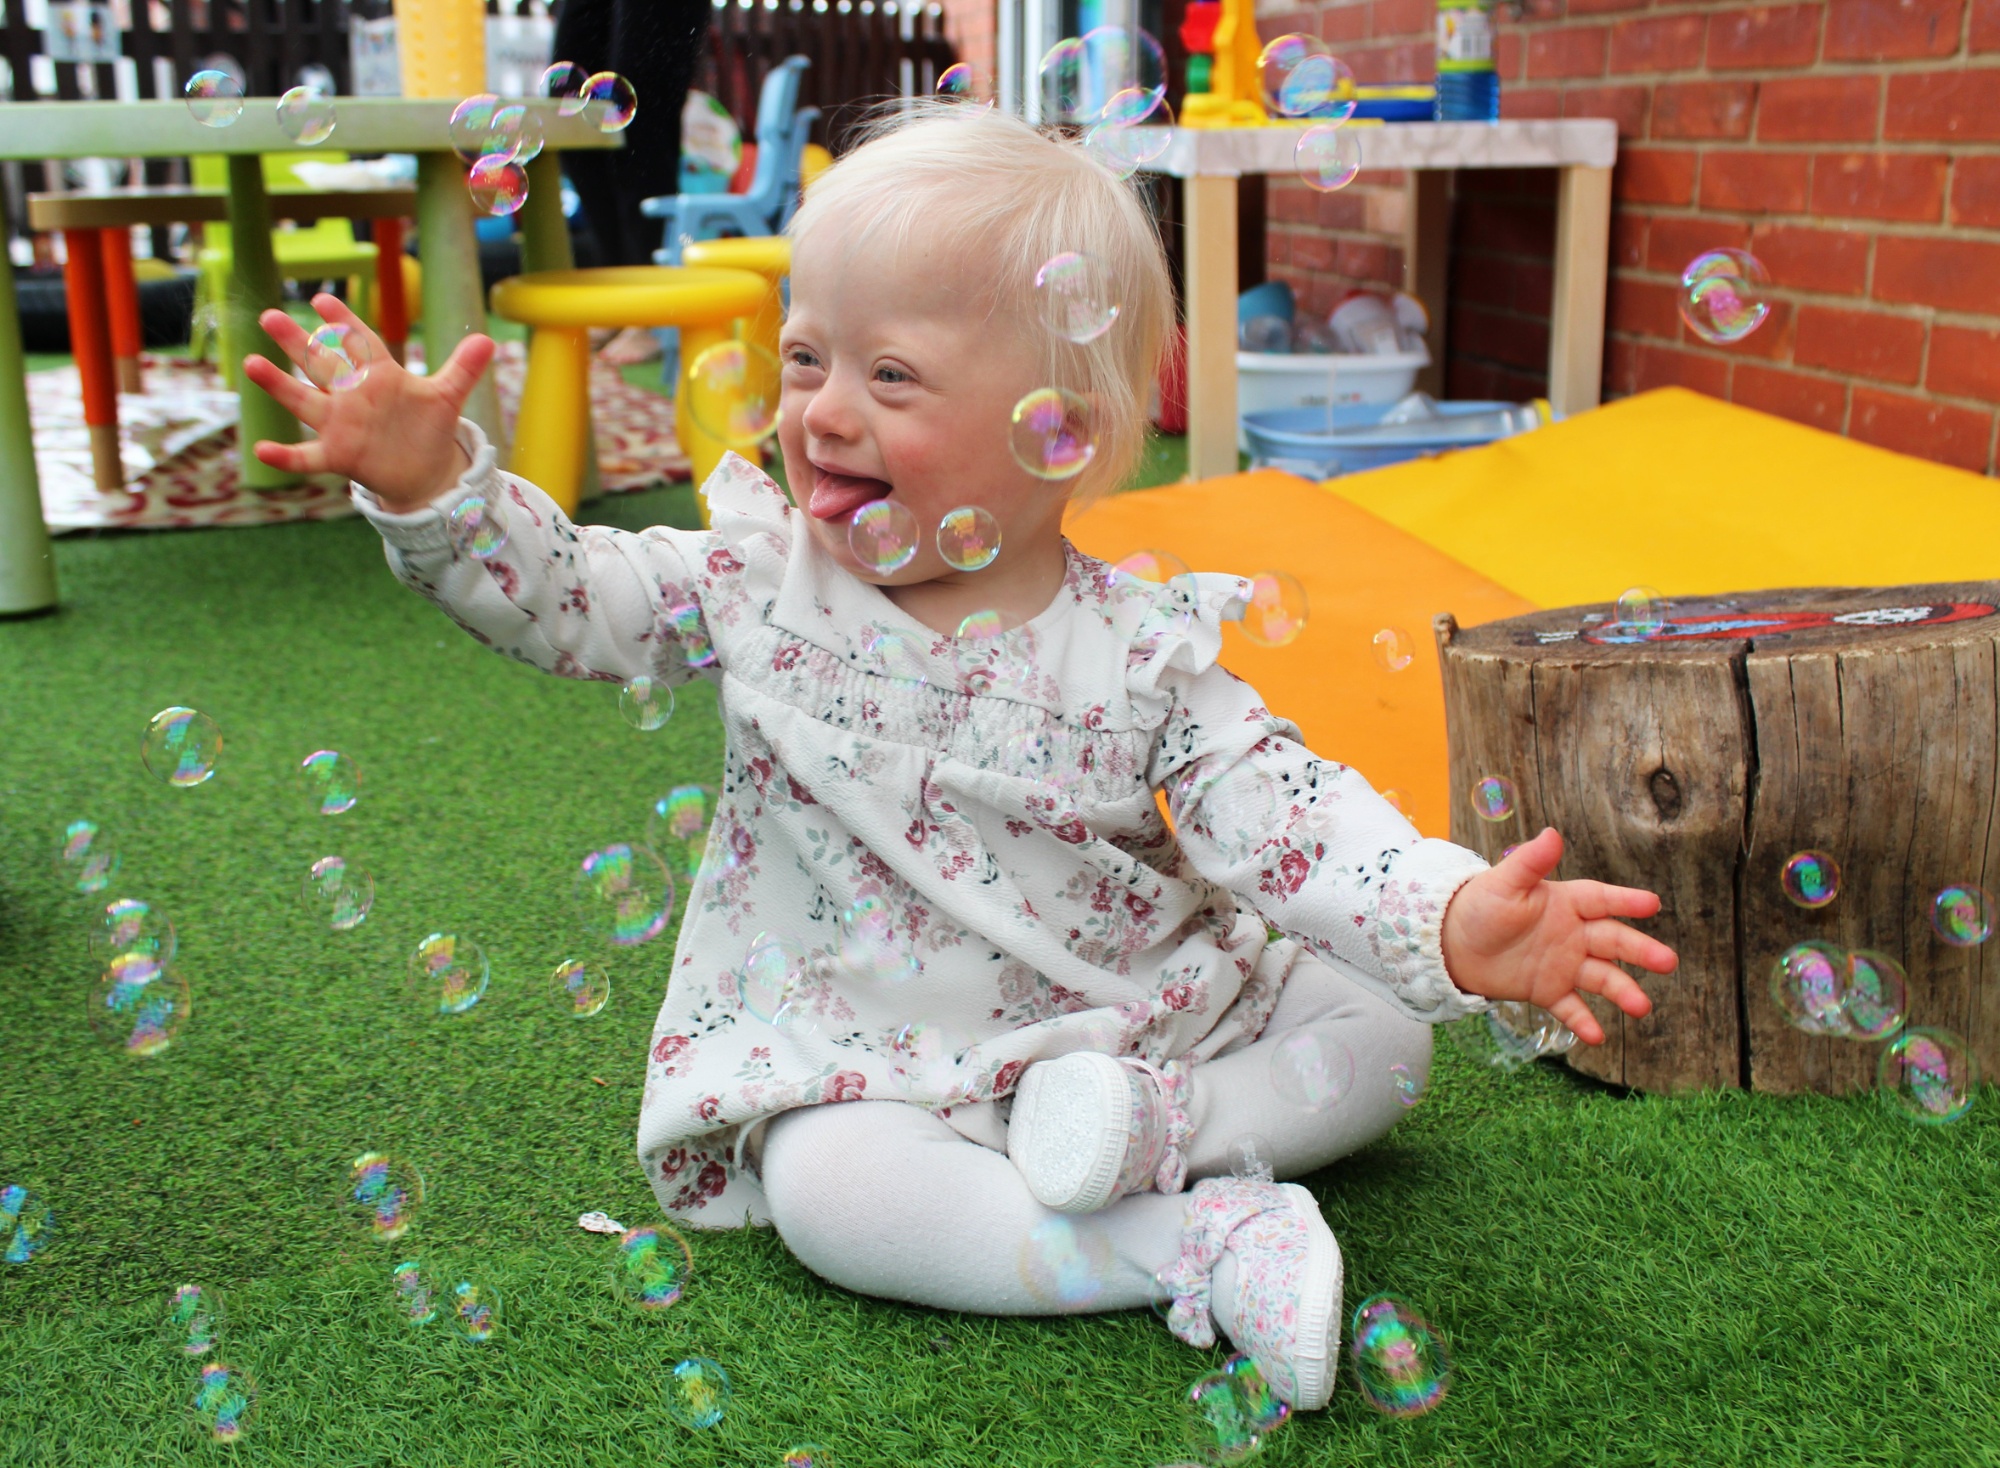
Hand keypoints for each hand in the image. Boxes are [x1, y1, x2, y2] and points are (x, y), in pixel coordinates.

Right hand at [240, 293, 496, 511]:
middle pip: (322, 364)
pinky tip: (261, 449)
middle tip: (269, 315)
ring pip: (305, 401)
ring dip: (279, 385)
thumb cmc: (427, 426)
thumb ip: (462, 368)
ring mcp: (341, 425)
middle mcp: (352, 396)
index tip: (321, 300)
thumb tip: (489, 339)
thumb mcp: (447, 396)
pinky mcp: (339, 456)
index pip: (359, 343)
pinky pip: (306, 456)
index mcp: (379, 375)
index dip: (343, 322)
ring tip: (251, 364)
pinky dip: (286, 455)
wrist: (424, 469)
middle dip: (297, 342)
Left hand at [1438, 826, 1676, 1044]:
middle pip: (1613, 941)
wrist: (1453, 943)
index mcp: (1566, 902)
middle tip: (1667, 962)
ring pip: (1601, 977)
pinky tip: (1597, 1037)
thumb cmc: (1480, 905)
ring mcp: (1564, 964)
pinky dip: (1583, 1021)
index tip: (1652, 904)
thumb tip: (1552, 833)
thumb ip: (1530, 862)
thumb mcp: (1504, 882)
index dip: (1625, 901)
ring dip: (1622, 991)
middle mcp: (1573, 933)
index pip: (1602, 900)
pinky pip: (1570, 1007)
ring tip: (1641, 1007)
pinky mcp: (1548, 990)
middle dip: (1640, 951)